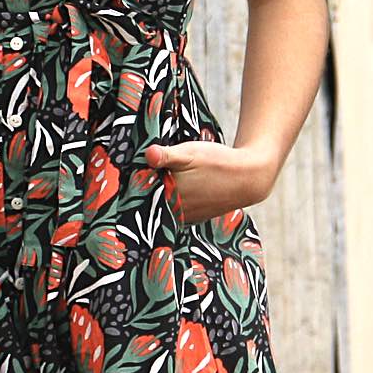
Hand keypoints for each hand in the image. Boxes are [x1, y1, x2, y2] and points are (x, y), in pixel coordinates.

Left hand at [144, 139, 277, 224]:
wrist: (249, 177)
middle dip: (142, 193)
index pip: (139, 195)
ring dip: (155, 200)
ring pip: (161, 210)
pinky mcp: (194, 219)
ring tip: (153, 185)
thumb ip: (167, 155)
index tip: (124, 177)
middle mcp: (175, 212)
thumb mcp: (190, 153)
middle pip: (148, 204)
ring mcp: (185, 218)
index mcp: (169, 196)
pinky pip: (174, 214)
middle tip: (134, 180)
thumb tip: (148, 154)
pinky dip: (169, 205)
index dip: (131, 185)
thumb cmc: (218, 162)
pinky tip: (171, 192)